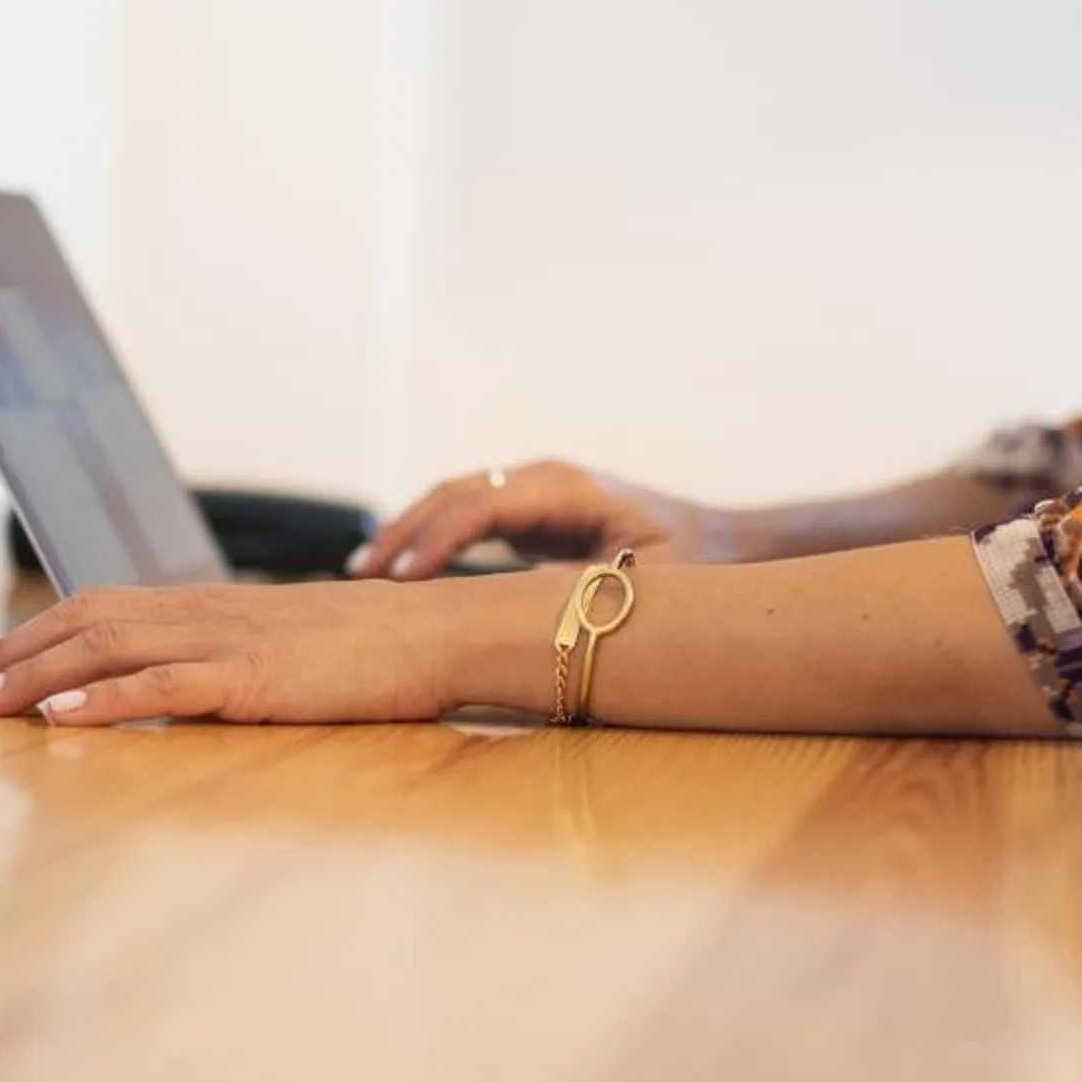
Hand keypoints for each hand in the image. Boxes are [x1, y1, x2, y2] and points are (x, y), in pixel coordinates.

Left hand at [0, 577, 499, 727]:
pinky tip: (64, 714)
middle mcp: (207, 613)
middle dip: (15, 657)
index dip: (37, 636)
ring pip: (110, 648)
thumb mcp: (285, 651)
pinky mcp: (255, 678)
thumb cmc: (373, 652)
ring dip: (36, 676)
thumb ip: (229, 664)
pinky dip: (110, 696)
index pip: (102, 610)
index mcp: (212, 607)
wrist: (439, 632)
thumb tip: (183, 695)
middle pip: (87, 622)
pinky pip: (168, 684)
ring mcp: (228, 642)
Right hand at [352, 459, 740, 580]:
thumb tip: (519, 603)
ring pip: (454, 500)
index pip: (484, 507)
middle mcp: (545, 479)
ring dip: (408, 531)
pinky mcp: (529, 510)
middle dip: (405, 531)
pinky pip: (467, 517)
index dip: (440, 539)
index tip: (405, 579)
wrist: (720, 540)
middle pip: (456, 493)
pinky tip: (398, 570)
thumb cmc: (691, 561)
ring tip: (363, 571)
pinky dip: (430, 538)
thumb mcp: (645, 581)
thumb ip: (584, 587)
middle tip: (361, 575)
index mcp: (570, 489)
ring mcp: (534, 490)